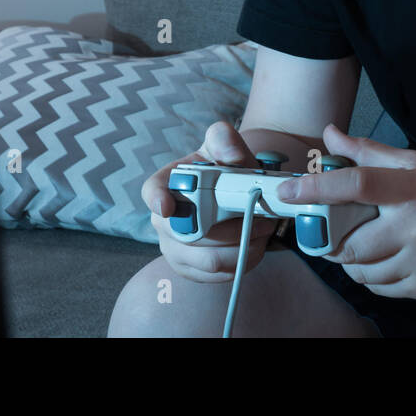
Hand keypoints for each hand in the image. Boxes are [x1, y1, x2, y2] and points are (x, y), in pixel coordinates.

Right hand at [142, 121, 277, 282]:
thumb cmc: (225, 169)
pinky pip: (220, 275)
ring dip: (243, 247)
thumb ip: (225, 140)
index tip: (166, 206)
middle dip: (231, 228)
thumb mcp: (226, 148)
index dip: (156, 199)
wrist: (235, 194)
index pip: (153, 191)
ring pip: (209, 260)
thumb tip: (228, 149)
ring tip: (263, 229)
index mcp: (167, 185)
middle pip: (189, 234)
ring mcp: (175, 249)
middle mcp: (164, 220)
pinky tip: (255, 244)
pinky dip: (244, 261)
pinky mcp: (193, 271)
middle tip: (261, 216)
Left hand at [276, 124, 415, 302]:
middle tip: (334, 232)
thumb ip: (370, 152)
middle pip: (351, 245)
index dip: (317, 188)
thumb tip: (330, 135)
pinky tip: (393, 260)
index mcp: (412, 187)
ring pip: (364, 274)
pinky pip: (385, 290)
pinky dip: (379, 278)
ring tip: (369, 244)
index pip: (357, 183)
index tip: (288, 192)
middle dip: (335, 243)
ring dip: (355, 263)